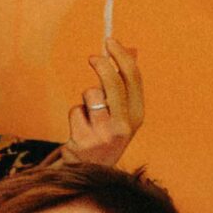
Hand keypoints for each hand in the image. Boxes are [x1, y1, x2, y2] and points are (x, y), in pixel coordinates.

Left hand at [64, 38, 143, 165]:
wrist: (91, 171)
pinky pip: (75, 110)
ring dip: (86, 99)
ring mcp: (104, 134)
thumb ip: (125, 84)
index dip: (122, 57)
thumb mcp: (122, 112)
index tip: (110, 41)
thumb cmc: (106, 134)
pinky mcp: (84, 140)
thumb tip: (132, 49)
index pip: (133, 79)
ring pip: (91, 95)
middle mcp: (124, 126)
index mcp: (137, 116)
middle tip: (93, 57)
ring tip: (89, 115)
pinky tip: (79, 129)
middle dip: (102, 64)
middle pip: (113, 83)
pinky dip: (75, 115)